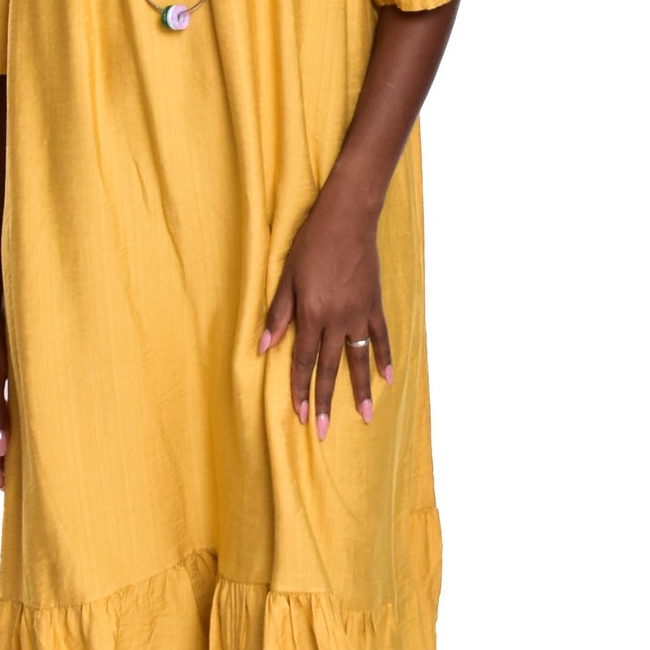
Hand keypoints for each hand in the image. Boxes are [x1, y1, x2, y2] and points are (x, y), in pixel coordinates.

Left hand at [258, 186, 393, 438]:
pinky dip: (386, 357)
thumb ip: (277, 314)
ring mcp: (358, 313)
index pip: (302, 361)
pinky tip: (387, 379)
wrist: (347, 218)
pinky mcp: (374, 303)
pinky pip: (381, 336)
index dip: (299, 389)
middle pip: (329, 368)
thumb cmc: (310, 244)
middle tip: (325, 431)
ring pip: (358, 359)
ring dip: (360, 390)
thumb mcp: (286, 277)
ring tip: (365, 417)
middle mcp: (336, 320)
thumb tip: (262, 346)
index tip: (299, 415)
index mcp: (310, 314)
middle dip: (326, 401)